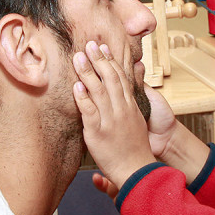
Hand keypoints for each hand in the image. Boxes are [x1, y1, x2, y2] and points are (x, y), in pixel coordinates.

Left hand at [72, 41, 157, 190]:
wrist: (138, 169)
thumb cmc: (136, 150)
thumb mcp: (137, 124)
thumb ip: (129, 109)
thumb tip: (124, 98)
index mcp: (130, 107)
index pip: (121, 78)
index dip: (112, 61)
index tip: (104, 48)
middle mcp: (121, 110)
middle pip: (111, 79)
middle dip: (99, 60)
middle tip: (90, 44)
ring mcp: (110, 120)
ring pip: (99, 91)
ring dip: (88, 72)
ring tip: (78, 57)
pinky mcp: (99, 132)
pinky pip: (90, 111)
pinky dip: (83, 98)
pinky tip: (77, 86)